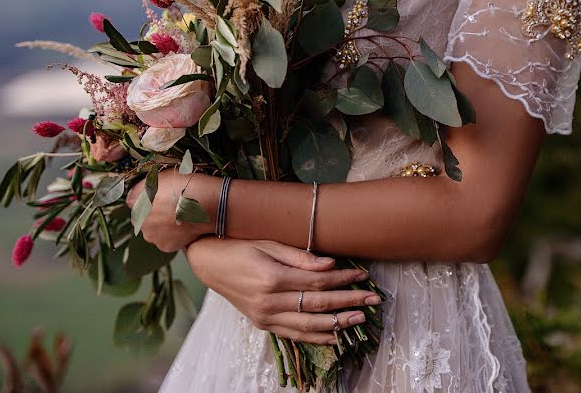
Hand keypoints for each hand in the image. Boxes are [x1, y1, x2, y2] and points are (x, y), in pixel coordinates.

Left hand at [126, 167, 212, 251]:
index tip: (160, 196)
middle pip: (143, 217)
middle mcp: (139, 220)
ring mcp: (152, 235)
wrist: (209, 204)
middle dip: (154, 213)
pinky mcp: (165, 246)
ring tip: (179, 216)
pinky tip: (183, 225)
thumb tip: (136, 195)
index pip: (134, 201)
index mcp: (135, 201)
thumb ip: (145, 185)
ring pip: (154, 230)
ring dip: (162, 225)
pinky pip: (165, 240)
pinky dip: (172, 235)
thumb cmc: (189, 186)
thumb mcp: (163, 175)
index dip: (148, 197)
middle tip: (172, 206)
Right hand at [186, 237, 381, 344]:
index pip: (317, 281)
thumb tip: (331, 264)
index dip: (343, 279)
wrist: (208, 263)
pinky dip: (316, 337)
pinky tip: (335, 336)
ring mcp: (265, 316)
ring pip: (309, 325)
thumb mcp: (268, 243)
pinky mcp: (262, 324)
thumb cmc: (239, 246)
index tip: (363, 275)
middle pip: (318, 304)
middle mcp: (269, 301)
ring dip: (338, 323)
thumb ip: (300, 256)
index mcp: (272, 277)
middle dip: (348, 302)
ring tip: (360, 319)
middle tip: (372, 300)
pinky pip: (294, 334)